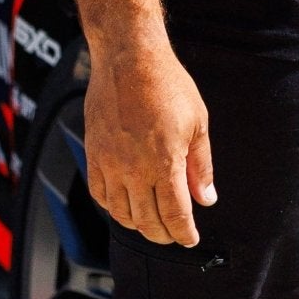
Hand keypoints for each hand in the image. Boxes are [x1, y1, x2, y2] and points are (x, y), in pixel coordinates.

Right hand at [83, 40, 215, 245]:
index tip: (191, 239)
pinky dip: (113, 208)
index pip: (174, 214)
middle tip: (174, 235)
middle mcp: (133, 169)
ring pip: (121, 213)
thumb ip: (201, 166)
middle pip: (147, 220)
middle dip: (163, 234)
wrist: (129, 59)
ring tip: (151, 224)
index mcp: (164, 162)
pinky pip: (99, 194)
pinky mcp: (93, 154)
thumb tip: (206, 198)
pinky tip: (125, 206)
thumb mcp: (198, 124)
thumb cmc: (168, 85)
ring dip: (138, 225)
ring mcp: (109, 163)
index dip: (184, 233)